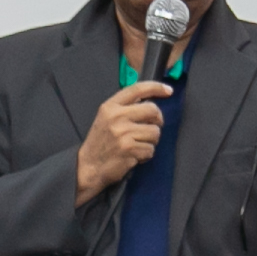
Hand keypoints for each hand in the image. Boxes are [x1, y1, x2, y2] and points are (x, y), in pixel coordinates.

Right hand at [74, 76, 170, 202]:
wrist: (88, 167)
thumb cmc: (99, 144)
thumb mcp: (105, 119)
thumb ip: (124, 108)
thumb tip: (148, 103)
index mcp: (110, 107)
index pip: (137, 89)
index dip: (156, 87)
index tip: (168, 91)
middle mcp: (117, 117)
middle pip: (152, 110)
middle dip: (157, 120)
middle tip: (151, 128)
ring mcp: (123, 133)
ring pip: (155, 132)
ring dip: (151, 141)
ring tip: (138, 145)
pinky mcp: (129, 149)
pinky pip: (150, 149)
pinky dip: (146, 155)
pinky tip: (134, 156)